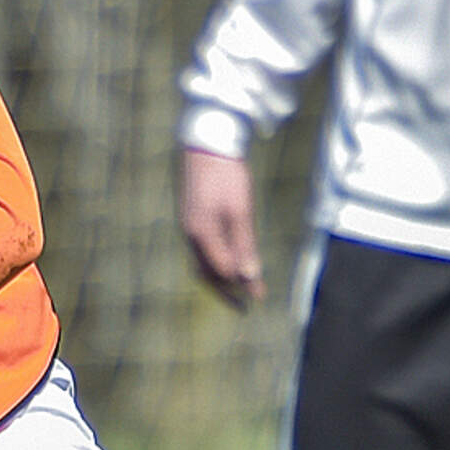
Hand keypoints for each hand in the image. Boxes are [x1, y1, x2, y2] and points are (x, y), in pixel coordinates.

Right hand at [177, 146, 260, 306]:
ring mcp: (189, 226)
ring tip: (237, 289)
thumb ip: (244, 244)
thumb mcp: (240, 210)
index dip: (241, 285)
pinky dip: (215, 261)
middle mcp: (191, 234)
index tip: (259, 296)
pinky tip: (228, 262)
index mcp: (202, 233)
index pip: (222, 271)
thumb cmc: (226, 174)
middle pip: (207, 272)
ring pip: (202, 262)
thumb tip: (250, 276)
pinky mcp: (192, 218)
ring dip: (220, 278)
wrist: (206, 143)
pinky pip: (201, 249)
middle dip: (226, 291)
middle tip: (244, 307)